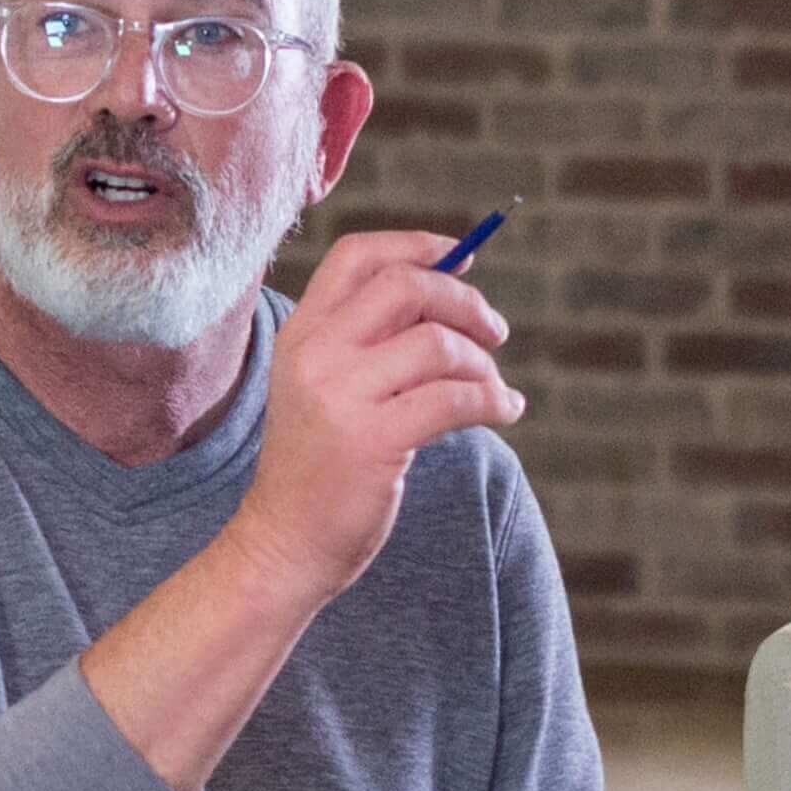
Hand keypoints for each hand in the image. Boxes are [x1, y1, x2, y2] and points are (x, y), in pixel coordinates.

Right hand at [227, 227, 522, 609]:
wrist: (285, 544)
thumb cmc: (318, 467)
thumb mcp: (323, 388)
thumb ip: (368, 340)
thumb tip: (450, 292)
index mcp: (302, 333)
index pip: (360, 256)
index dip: (417, 246)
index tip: (460, 257)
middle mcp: (316, 354)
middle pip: (407, 287)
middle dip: (465, 302)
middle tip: (494, 333)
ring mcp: (341, 397)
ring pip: (437, 344)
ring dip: (482, 363)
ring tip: (494, 388)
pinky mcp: (373, 441)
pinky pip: (454, 399)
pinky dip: (493, 400)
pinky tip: (505, 410)